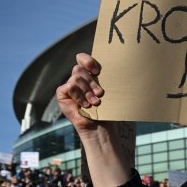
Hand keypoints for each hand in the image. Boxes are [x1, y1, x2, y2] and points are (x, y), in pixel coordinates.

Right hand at [55, 53, 128, 186]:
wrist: (100, 127)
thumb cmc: (108, 110)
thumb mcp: (110, 92)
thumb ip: (108, 79)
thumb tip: (123, 68)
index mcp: (89, 75)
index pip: (82, 58)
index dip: (87, 60)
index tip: (97, 70)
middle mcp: (78, 79)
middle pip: (79, 69)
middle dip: (92, 82)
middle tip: (100, 94)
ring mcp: (69, 86)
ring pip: (76, 78)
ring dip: (87, 91)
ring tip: (95, 102)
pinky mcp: (62, 94)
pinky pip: (69, 87)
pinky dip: (79, 96)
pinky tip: (85, 105)